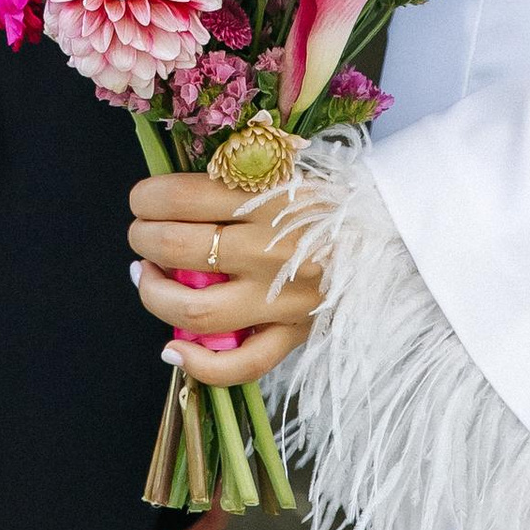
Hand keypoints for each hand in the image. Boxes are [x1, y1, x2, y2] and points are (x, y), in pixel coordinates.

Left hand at [129, 170, 324, 388]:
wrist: (388, 232)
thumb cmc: (324, 195)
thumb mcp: (282, 164)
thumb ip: (231, 171)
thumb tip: (165, 190)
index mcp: (271, 196)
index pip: (181, 197)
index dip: (147, 198)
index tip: (142, 199)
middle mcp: (274, 249)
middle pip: (178, 249)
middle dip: (143, 239)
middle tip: (141, 233)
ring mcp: (283, 300)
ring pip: (196, 311)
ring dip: (154, 295)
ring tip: (148, 277)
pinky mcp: (295, 335)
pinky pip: (240, 365)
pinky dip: (198, 365)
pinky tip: (172, 348)